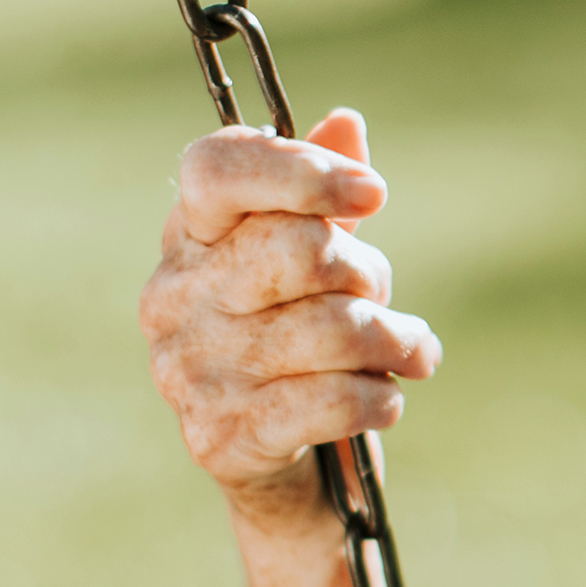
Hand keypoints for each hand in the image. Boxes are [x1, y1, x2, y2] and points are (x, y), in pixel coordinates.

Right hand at [140, 109, 441, 530]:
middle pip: (298, 248)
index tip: (374, 195)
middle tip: (382, 298)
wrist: (289, 464)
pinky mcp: (221, 438)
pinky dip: (380, 397)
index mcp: (191, 236)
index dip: (301, 170)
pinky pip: (332, 400)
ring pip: (332, 328)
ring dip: (395, 341)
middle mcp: (174, 298)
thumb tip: (346, 122)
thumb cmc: (306, 338)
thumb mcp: (320, 260)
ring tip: (408, 351)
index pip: (217, 168)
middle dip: (367, 273)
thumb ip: (327, 191)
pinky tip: (386, 397)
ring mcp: (189, 371)